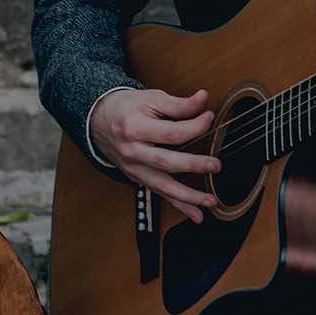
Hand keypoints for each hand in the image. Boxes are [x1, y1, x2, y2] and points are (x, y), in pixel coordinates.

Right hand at [87, 88, 220, 222]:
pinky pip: (160, 194)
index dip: (195, 126)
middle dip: (193, 166)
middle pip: (165, 162)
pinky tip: (197, 215)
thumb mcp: (150, 99)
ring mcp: (134, 168)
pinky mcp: (138, 178)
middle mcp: (132, 152)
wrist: (99, 121)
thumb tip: (203, 99)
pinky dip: (179, 206)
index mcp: (134, 128)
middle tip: (216, 165)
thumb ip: (178, 103)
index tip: (209, 117)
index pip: (170, 133)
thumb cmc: (127, 108)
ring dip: (188, 197)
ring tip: (211, 201)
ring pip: (162, 186)